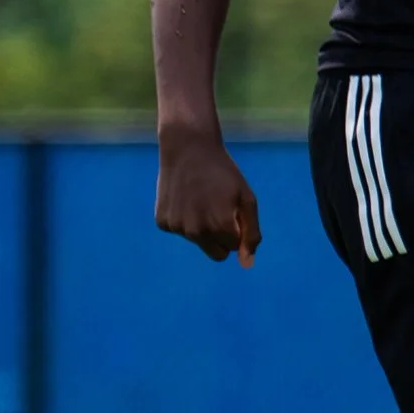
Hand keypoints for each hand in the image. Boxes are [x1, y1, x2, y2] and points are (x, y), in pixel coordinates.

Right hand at [156, 129, 261, 264]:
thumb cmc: (223, 173)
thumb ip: (251, 233)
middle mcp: (196, 232)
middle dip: (220, 238)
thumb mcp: (246, 198)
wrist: (188, 148)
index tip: (231, 211)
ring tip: (200, 199)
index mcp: (220, 227)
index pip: (233, 248)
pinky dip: (183, 219)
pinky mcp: (162, 222)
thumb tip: (246, 263)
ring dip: (201, 226)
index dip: (235, 230)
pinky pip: (179, 231)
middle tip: (217, 210)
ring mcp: (177, 227)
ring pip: (197, 241)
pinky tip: (184, 198)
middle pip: (216, 253)